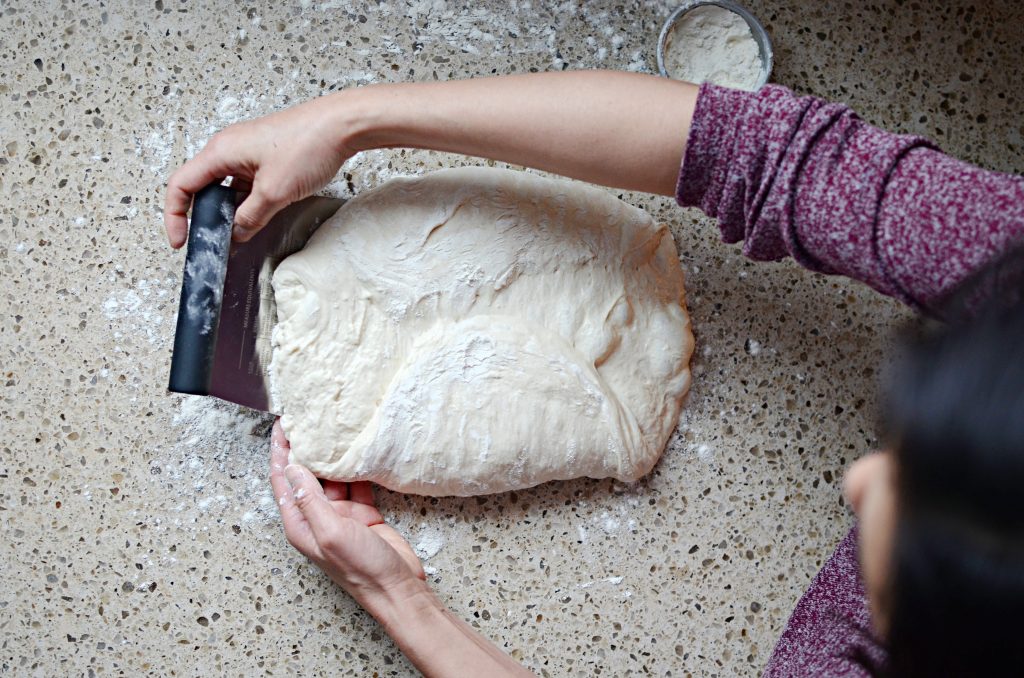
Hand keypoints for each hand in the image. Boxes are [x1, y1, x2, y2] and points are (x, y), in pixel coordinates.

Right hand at [164, 93, 353, 247]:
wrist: (342, 124)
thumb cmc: (309, 144)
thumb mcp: (275, 192)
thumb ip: (250, 217)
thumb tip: (235, 234)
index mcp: (220, 151)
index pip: (181, 185)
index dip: (175, 216)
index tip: (180, 241)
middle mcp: (228, 148)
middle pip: (201, 187)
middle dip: (204, 217)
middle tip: (213, 242)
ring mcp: (247, 152)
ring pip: (226, 188)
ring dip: (228, 211)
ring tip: (237, 235)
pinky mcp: (265, 157)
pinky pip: (245, 184)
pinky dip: (246, 203)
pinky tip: (256, 218)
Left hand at [269, 419, 425, 608]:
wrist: (397, 588)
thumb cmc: (361, 569)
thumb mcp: (331, 533)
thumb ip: (311, 500)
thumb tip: (293, 468)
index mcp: (300, 525)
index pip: (283, 481)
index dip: (280, 452)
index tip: (282, 426)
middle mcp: (317, 518)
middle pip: (305, 475)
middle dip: (304, 447)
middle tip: (306, 417)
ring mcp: (341, 516)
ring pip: (331, 477)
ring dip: (330, 455)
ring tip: (331, 426)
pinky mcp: (363, 514)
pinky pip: (356, 484)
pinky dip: (356, 467)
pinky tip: (357, 450)